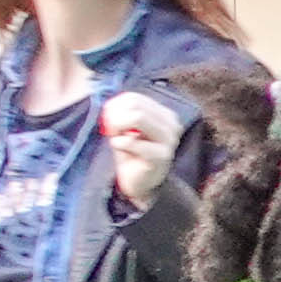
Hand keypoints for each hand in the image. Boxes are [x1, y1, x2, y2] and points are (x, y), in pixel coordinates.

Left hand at [100, 91, 177, 208]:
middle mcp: (172, 124)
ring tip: (116, 140)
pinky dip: (120, 143)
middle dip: (116, 117)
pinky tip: (119, 148)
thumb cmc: (132, 154)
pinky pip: (133, 142)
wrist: (140, 183)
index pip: (134, 98)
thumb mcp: (126, 129)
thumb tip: (109, 105)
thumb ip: (121, 114)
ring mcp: (170, 140)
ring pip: (137, 117)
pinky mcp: (162, 156)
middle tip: (110, 132)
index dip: (115, 106)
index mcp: (164, 114)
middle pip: (136, 105)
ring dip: (118, 127)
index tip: (108, 121)